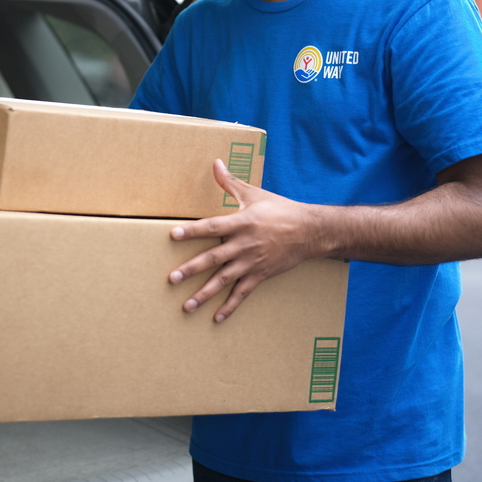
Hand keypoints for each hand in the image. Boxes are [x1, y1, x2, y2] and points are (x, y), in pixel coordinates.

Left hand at [169, 159, 324, 321]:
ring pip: (224, 281)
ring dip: (204, 294)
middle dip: (191, 269)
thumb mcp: (254, 193)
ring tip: (186, 305)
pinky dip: (229, 307)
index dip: (192, 230)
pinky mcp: (260, 275)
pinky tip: (216, 318)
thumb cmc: (280, 210)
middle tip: (172, 278)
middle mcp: (244, 244)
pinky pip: (242, 293)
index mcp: (241, 222)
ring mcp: (252, 262)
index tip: (172, 234)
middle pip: (213, 258)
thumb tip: (215, 163)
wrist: (310, 231)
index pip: (211, 226)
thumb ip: (230, 182)